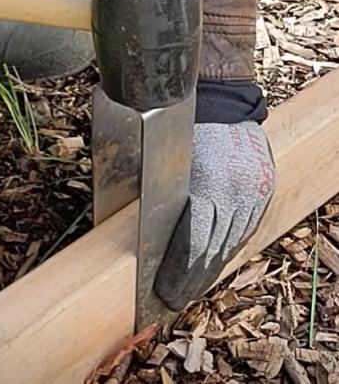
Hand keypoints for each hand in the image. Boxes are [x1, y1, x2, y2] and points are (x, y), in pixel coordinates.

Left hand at [155, 121, 275, 310]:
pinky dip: (227, 248)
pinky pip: (245, 229)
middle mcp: (236, 192)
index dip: (176, 273)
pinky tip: (213, 261)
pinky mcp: (263, 190)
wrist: (219, 102)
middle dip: (191, 281)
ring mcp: (254, 192)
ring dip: (210, 270)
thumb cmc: (178, 128)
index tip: (162, 291)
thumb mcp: (160, 162)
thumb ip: (156, 201)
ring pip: (231, 244)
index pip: (192, 243)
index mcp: (207, 185)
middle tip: (173, 300)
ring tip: (192, 289)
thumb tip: (139, 240)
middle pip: (213, 250)